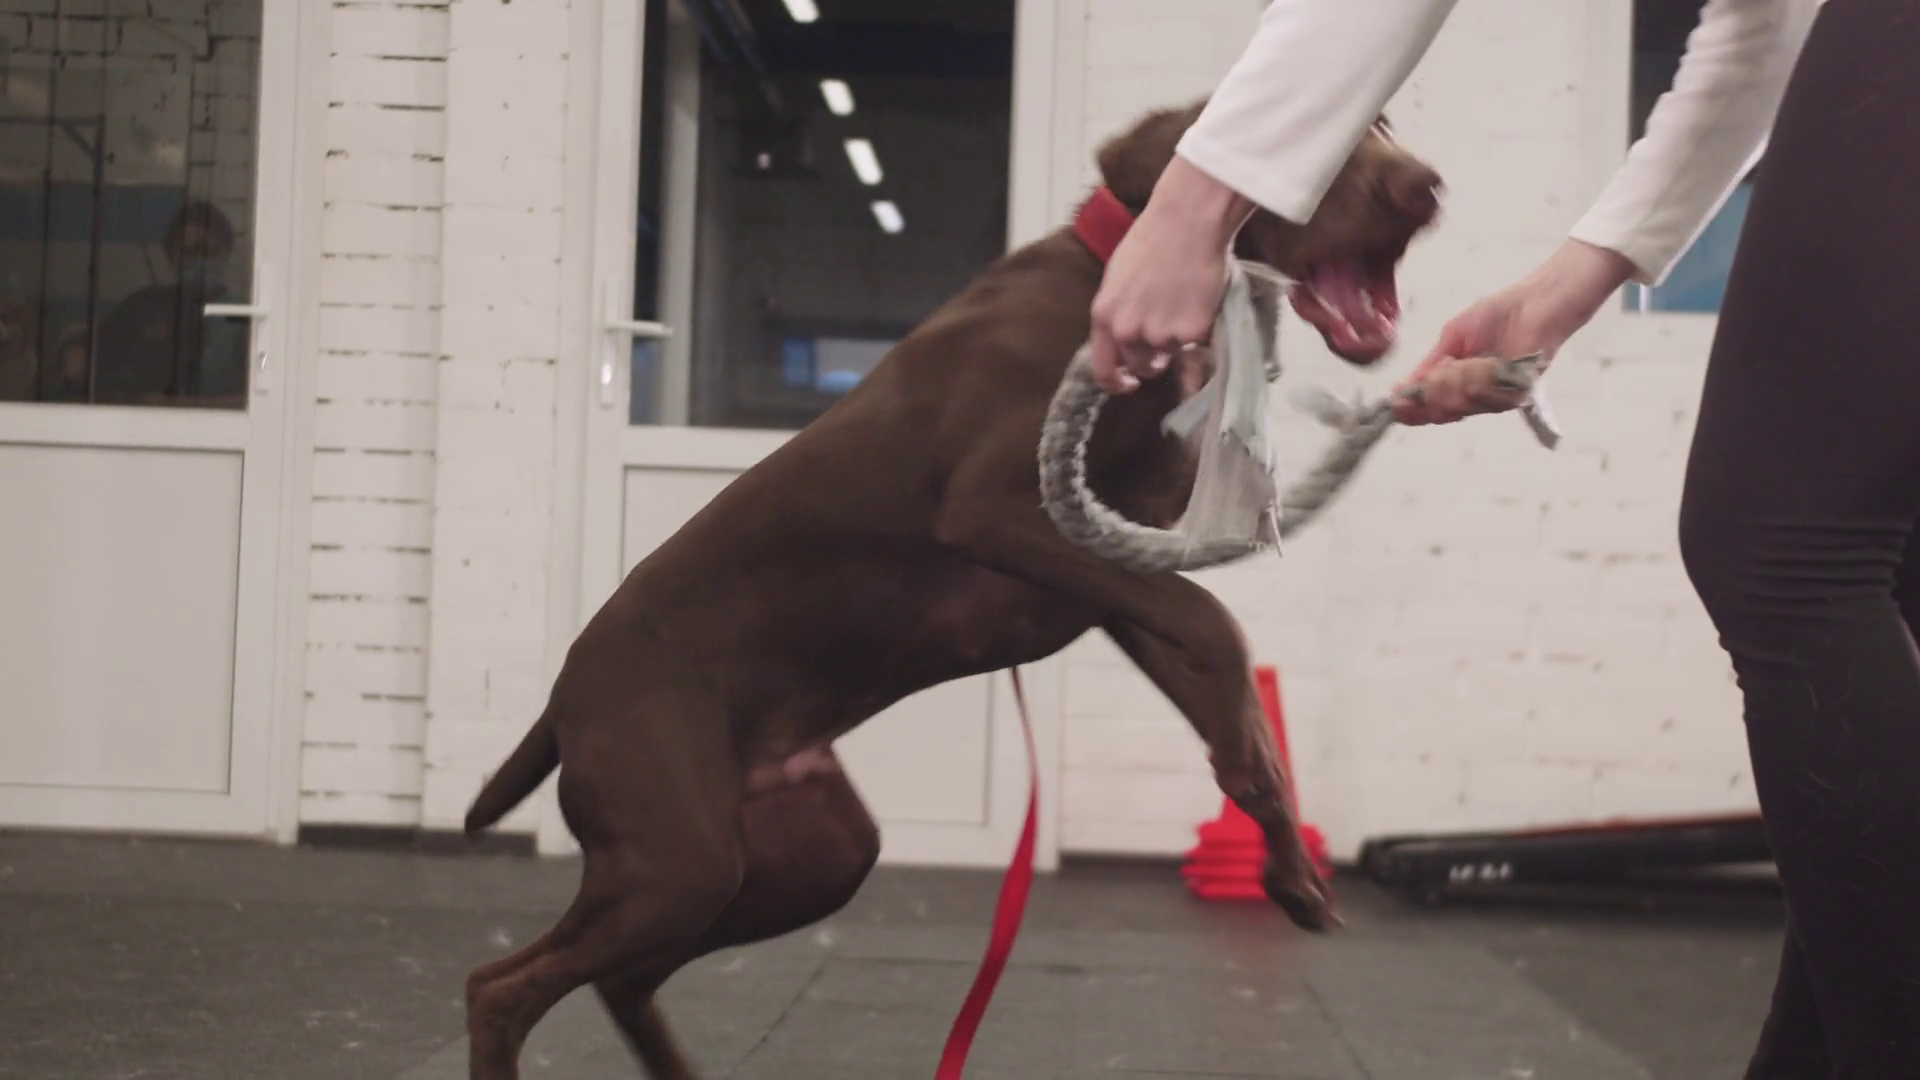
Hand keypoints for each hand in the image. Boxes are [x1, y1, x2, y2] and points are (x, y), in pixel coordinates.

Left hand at [1087, 156, 1255, 393]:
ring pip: (1173, 355)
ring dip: (1180, 340)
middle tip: (1169, 335)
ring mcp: (1159, 335)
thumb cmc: (1154, 239)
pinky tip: (1201, 300)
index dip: (1117, 383)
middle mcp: (1127, 331)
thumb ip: (1119, 312)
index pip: (1103, 370)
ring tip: (1186, 304)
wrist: (1188, 220)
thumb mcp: (1119, 278)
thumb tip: (1125, 340)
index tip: (1130, 384)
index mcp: (1103, 317)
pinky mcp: (1191, 333)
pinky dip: (1203, 330)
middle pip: (1142, 367)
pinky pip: (1199, 345)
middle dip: (1155, 359)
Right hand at [1393, 239, 1637, 424]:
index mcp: (1454, 383)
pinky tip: (1489, 363)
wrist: (1537, 303)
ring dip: (1460, 380)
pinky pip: (1487, 398)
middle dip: (1434, 391)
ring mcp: (1495, 398)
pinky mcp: (1516, 396)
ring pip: (1462, 406)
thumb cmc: (1499, 314)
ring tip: (1471, 360)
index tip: (1397, 402)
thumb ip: (1429, 366)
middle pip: (1440, 413)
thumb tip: (1402, 388)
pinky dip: (1482, 378)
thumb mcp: (1452, 337)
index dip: (1410, 409)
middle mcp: (1473, 396)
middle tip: (1444, 367)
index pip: (1427, 409)